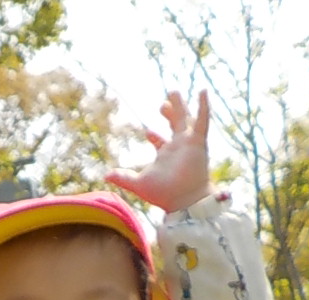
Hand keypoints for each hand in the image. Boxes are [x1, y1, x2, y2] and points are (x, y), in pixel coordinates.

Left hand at [105, 90, 210, 213]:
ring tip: (174, 91)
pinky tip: (202, 91)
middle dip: (169, 113)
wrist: (183, 199)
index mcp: (165, 155)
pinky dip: (203, 106)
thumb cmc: (163, 194)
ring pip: (185, 119)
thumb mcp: (138, 183)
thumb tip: (105, 176)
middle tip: (163, 104)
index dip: (154, 136)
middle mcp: (178, 147)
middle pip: (174, 125)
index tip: (148, 132)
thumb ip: (123, 178)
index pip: (160, 141)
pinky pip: (203, 120)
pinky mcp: (198, 141)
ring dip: (180, 106)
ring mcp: (189, 143)